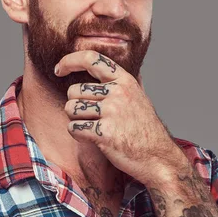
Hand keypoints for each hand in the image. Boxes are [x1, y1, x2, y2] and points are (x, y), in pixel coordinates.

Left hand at [55, 50, 175, 185]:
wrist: (158, 157)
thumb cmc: (145, 129)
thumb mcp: (138, 97)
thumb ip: (120, 82)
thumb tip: (102, 66)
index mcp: (125, 81)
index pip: (91, 59)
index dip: (70, 61)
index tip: (59, 69)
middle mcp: (118, 93)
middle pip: (73, 91)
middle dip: (76, 105)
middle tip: (91, 118)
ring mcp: (111, 112)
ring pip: (70, 109)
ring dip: (76, 120)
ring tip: (93, 127)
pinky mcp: (104, 133)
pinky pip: (73, 128)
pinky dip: (77, 135)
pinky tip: (92, 138)